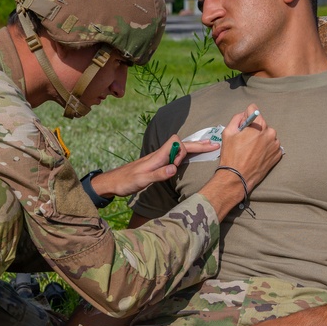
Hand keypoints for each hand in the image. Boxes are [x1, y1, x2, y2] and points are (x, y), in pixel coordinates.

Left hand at [91, 134, 218, 197]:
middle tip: (214, 145)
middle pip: (182, 144)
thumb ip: (158, 174)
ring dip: (194, 147)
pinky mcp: (156, 164)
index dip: (185, 149)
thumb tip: (174, 168)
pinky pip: (175, 155)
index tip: (187, 159)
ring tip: (208, 147)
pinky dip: (186, 153)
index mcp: (157, 157)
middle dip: (198, 144)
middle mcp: (159, 155)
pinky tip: (190, 156)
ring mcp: (158, 159)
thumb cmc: (125, 181)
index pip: (177, 143)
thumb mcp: (141, 180)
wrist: (112, 182)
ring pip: (179, 148)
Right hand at [218, 105, 281, 192]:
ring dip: (261, 139)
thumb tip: (244, 114)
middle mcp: (270, 133)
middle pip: (261, 124)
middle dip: (254, 129)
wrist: (238, 177)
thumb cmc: (231, 155)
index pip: (254, 110)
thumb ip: (237, 118)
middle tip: (245, 141)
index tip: (244, 123)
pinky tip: (256, 155)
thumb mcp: (228, 133)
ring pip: (267, 135)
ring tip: (251, 150)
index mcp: (259, 125)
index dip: (246, 115)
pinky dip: (265, 148)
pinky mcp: (277, 154)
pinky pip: (271, 146)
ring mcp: (275, 144)